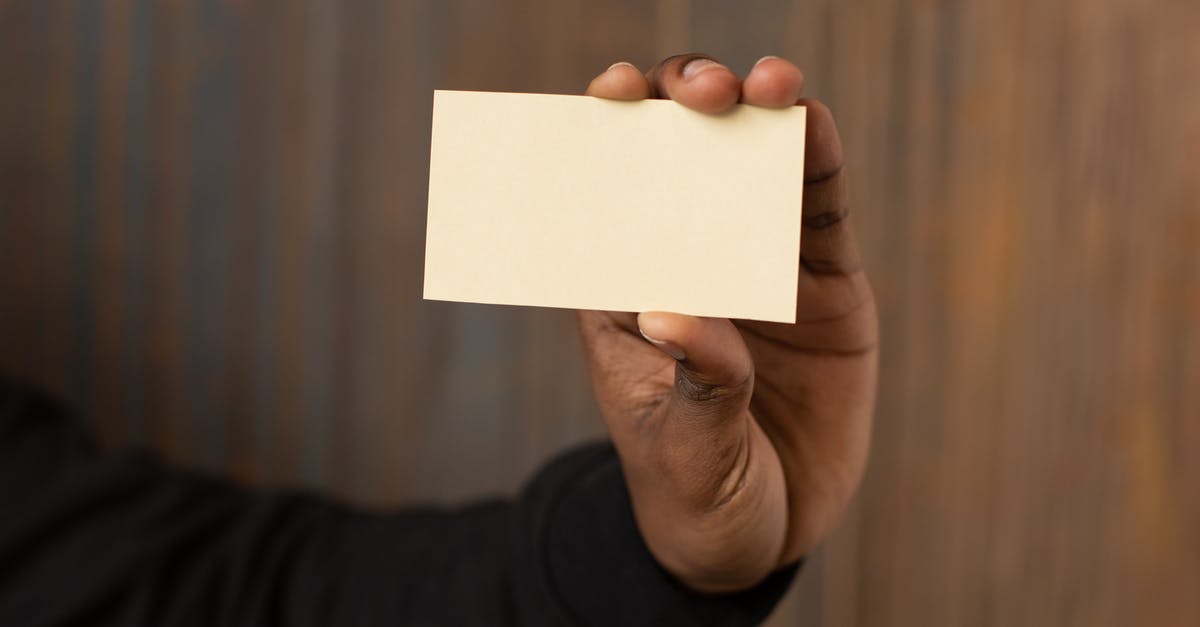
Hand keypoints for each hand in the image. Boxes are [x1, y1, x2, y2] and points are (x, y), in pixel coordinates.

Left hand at [579, 54, 877, 592]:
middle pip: (679, 159)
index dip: (608, 133)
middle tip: (700, 93)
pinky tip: (811, 125)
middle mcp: (689, 264)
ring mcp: (759, 266)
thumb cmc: (694, 492)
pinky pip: (821, 209)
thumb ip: (695, 385)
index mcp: (626, 294)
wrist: (765, 537)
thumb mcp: (684, 451)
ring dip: (757, 113)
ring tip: (766, 85)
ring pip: (752, 166)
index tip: (611, 93)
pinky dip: (817, 161)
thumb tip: (676, 314)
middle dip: (684, 105)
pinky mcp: (822, 284)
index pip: (609, 195)